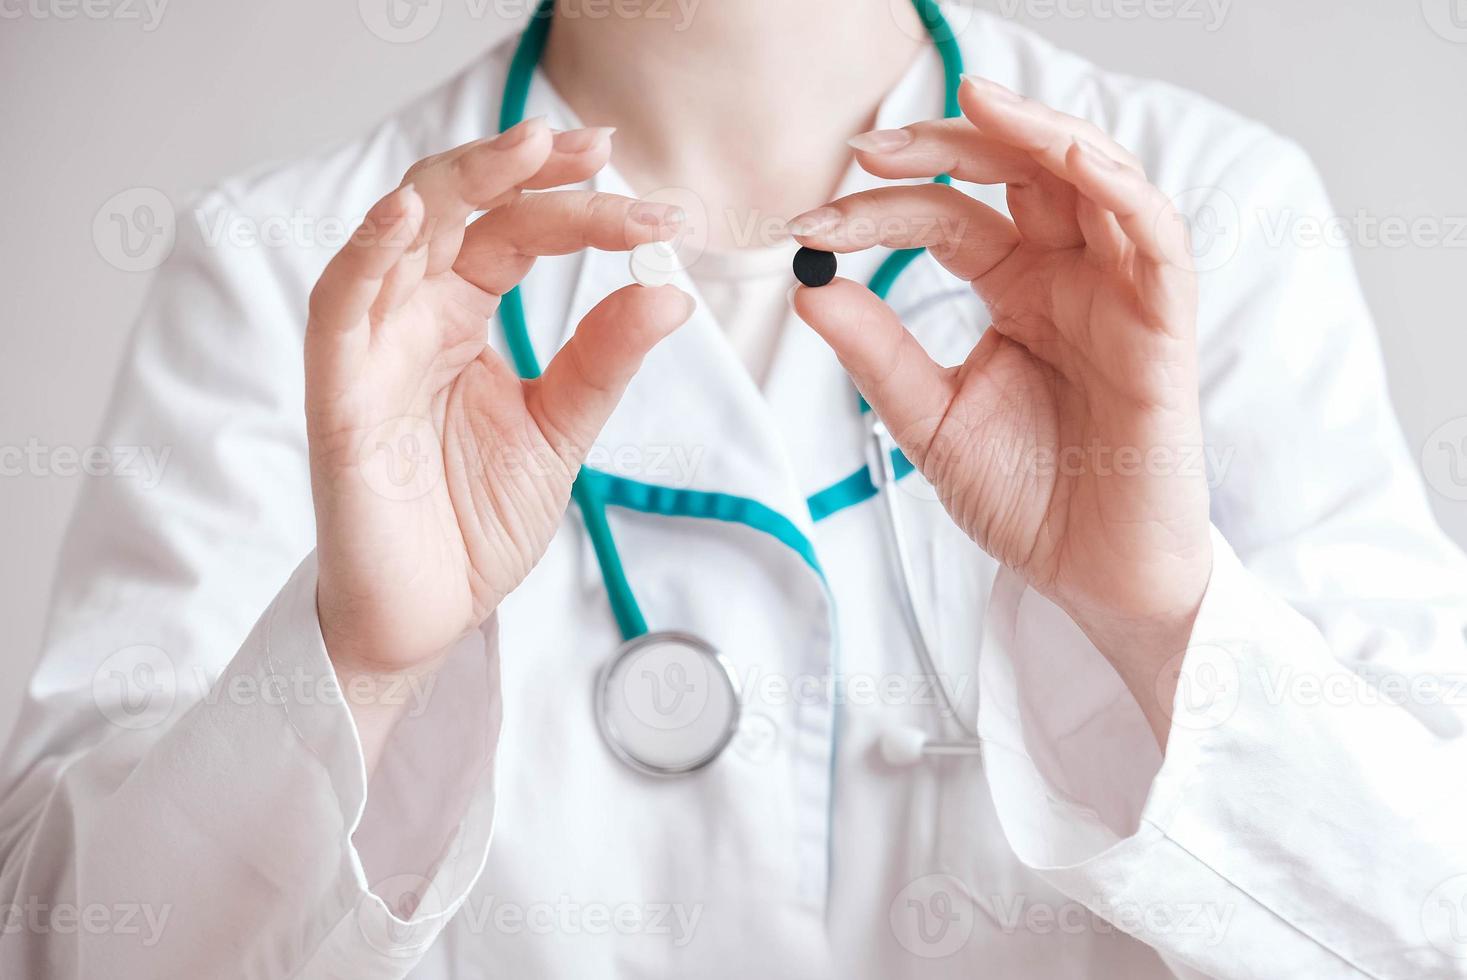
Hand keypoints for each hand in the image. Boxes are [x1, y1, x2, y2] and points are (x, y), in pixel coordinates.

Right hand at [306, 119, 692, 686]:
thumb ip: (601, 361)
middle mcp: (414, 315)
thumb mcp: (560, 430)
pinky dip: (366, 255)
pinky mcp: (339, 394)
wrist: (429, 613)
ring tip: (529, 148)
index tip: (659, 216)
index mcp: (462, 315)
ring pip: (400, 232)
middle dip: (525, 169)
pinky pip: (338, 307)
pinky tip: (407, 214)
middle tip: (597, 150)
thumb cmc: (475, 521)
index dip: (581, 209)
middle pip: (460, 208)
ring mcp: (373, 347)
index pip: (517, 232)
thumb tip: (670, 293)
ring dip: (460, 182)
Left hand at [790, 77, 1212, 736]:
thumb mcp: (929, 418)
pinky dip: (1114, 186)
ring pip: (1092, 178)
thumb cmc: (1026, 498)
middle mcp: (1067, 276)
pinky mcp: (1164, 325)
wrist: (1089, 576)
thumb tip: (808, 287)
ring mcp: (1118, 293)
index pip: (947, 217)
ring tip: (973, 104)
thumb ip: (877, 351)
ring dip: (1036, 133)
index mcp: (1015, 289)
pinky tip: (1062, 158)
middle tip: (870, 149)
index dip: (878, 210)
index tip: (807, 226)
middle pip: (1016, 171)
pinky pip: (1154, 236)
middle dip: (946, 145)